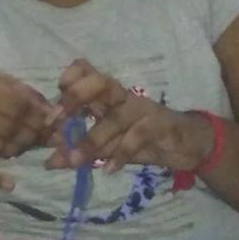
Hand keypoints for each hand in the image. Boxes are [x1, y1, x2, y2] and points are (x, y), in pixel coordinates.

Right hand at [0, 71, 56, 193]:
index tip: (52, 121)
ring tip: (24, 146)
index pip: (17, 104)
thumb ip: (22, 93)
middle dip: (32, 135)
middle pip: (10, 128)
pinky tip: (9, 183)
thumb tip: (53, 113)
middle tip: (43, 137)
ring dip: (18, 150)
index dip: (39, 115)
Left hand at [49, 59, 212, 172]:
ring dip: (92, 139)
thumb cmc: (143, 140)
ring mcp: (142, 109)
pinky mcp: (161, 124)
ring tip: (75, 160)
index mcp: (107, 96)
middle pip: (99, 82)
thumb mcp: (108, 148)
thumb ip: (80, 151)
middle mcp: (123, 97)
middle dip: (75, 97)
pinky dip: (122, 153)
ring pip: (115, 116)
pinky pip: (138, 135)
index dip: (68, 81)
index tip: (53, 110)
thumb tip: (49, 162)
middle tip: (56, 122)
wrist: (189, 145)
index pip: (86, 71)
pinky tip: (109, 169)